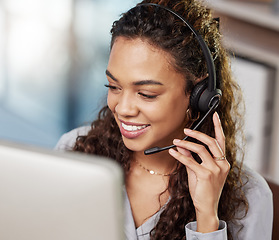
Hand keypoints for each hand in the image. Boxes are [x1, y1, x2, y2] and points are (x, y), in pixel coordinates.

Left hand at [168, 112, 229, 232]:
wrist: (207, 207)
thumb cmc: (204, 189)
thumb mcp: (198, 170)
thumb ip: (191, 157)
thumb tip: (181, 145)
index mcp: (222, 162)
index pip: (221, 141)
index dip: (218, 127)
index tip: (215, 115)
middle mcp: (222, 164)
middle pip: (211, 142)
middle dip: (197, 134)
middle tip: (186, 130)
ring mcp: (215, 170)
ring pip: (201, 149)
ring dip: (186, 144)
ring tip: (176, 140)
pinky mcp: (206, 175)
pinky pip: (190, 161)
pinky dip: (180, 155)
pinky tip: (172, 152)